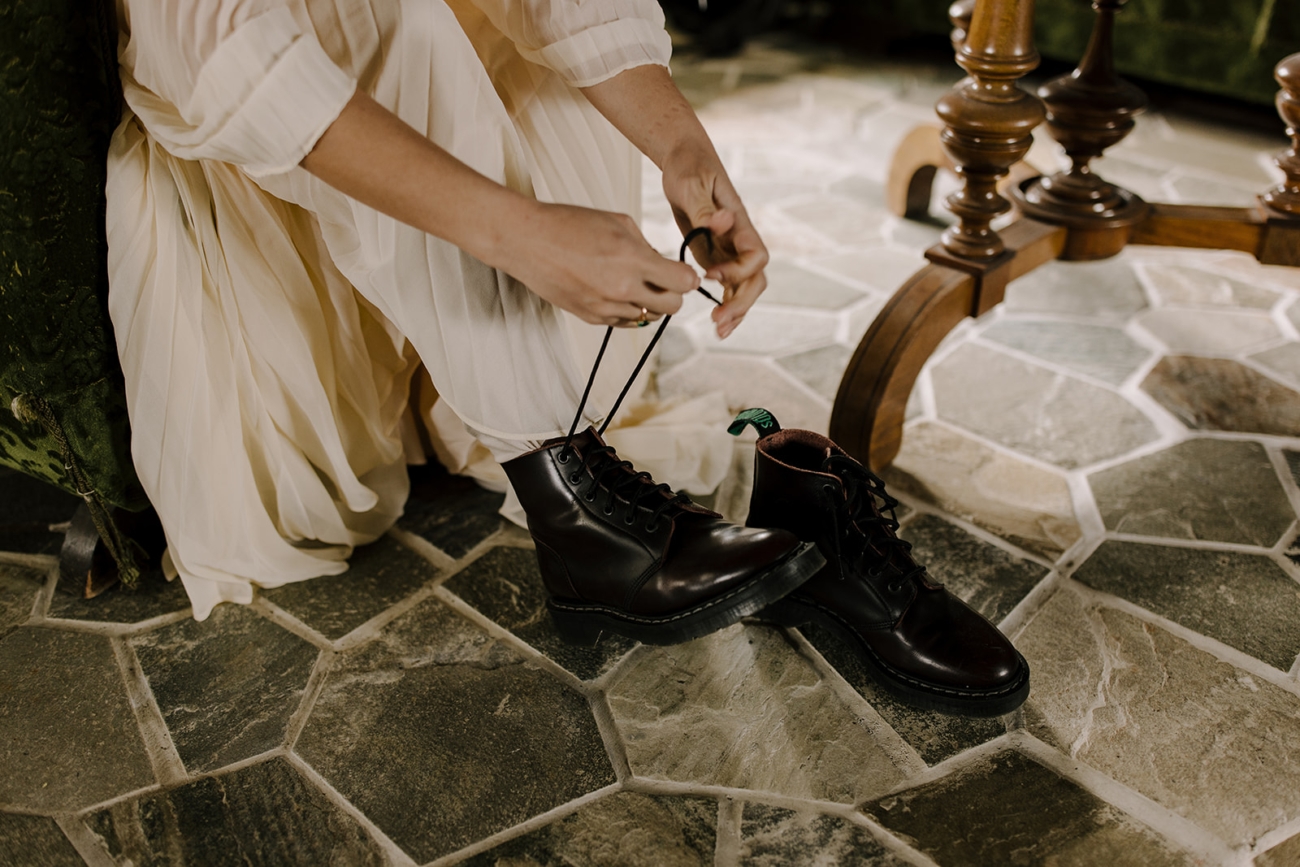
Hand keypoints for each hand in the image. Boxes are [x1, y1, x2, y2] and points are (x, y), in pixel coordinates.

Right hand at [497, 201, 699, 326]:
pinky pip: (625, 322)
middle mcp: (621, 289)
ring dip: (650, 303)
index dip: (689, 278)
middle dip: (674, 294)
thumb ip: (645, 246)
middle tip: (666, 281)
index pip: (682, 282)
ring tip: (638, 284)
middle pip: (672, 307)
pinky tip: (620, 292)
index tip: (684, 273)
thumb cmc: (569, 224)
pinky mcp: (591, 318)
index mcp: (632, 260)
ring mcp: (606, 307)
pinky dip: (630, 310)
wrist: (527, 241)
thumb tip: (662, 264)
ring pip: (648, 318)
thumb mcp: (617, 222)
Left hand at [661, 144, 768, 338]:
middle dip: (741, 302)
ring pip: (745, 287)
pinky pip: (728, 286)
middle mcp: (739, 239)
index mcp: (740, 222)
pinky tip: (716, 323)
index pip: (756, 255)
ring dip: (736, 311)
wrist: (683, 161)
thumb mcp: (691, 183)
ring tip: (719, 331)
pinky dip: (725, 304)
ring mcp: (729, 250)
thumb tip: (723, 223)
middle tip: (718, 322)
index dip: (738, 270)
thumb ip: (705, 209)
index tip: (710, 274)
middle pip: (756, 279)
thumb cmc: (689, 167)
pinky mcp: (715, 255)